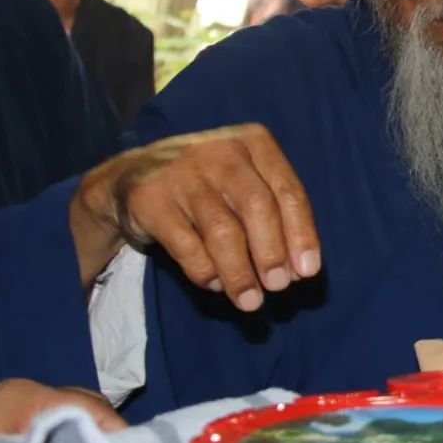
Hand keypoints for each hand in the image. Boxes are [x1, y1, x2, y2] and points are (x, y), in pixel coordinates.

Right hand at [70, 124, 320, 311]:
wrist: (134, 173)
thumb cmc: (209, 184)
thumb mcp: (245, 183)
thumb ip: (274, 217)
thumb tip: (296, 270)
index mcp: (254, 142)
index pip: (287, 190)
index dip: (301, 233)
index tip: (307, 272)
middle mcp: (220, 150)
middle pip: (256, 206)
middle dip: (271, 252)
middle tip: (278, 287)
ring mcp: (183, 173)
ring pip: (221, 229)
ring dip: (239, 272)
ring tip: (250, 301)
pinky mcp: (151, 198)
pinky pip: (186, 245)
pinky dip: (205, 271)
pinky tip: (215, 284)